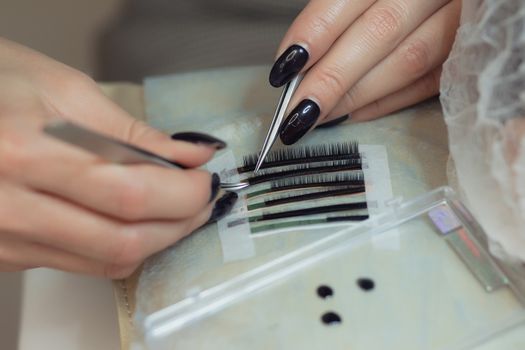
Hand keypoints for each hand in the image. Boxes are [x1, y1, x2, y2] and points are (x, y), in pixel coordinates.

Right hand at [0, 38, 232, 277]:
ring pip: (108, 261)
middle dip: (181, 222)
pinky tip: (139, 221)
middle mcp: (8, 207)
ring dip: (159, 238)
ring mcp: (6, 238)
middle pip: (124, 239)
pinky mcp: (8, 253)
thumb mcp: (65, 90)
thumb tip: (190, 155)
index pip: (130, 193)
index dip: (183, 193)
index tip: (206, 178)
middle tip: (202, 196)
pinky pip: (85, 264)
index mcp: (23, 153)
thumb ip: (133, 132)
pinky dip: (125, 245)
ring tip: (179, 208)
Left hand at [270, 0, 460, 143]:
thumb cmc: (398, 0)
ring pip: (408, 61)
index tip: (283, 68)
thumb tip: (299, 64)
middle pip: (378, 32)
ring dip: (357, 96)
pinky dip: (388, 102)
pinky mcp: (473, 52)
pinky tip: (356, 114)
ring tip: (318, 117)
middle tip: (295, 111)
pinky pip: (430, 83)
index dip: (314, 32)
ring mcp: (463, 19)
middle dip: (331, 77)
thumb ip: (340, 16)